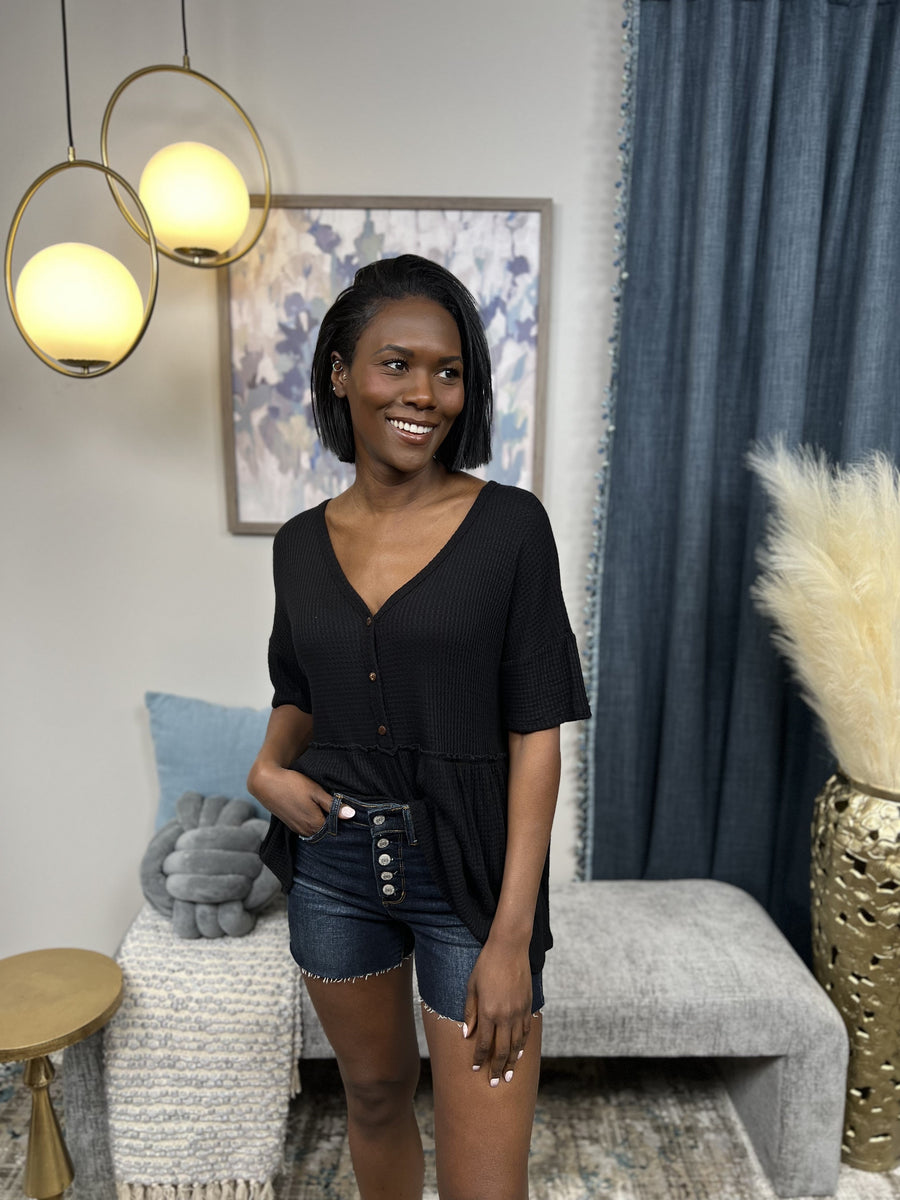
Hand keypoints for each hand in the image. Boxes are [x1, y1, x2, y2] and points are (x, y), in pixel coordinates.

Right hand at [247, 761, 353, 836]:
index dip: (343, 822)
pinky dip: (314, 823)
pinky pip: (308, 829)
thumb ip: (332, 805)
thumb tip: (351, 815)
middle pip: (326, 833)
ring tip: (329, 811)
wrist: (266, 783)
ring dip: (324, 824)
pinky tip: (316, 812)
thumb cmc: (292, 784)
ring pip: (317, 831)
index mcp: (315, 824)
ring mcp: (297, 829)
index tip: (349, 814)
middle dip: (335, 824)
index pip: (336, 830)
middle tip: (342, 811)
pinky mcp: (291, 825)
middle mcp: (306, 831)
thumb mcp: (315, 791)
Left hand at [462, 938, 532, 1086]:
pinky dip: (523, 1045)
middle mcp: (505, 1015)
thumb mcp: (471, 986)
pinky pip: (526, 1031)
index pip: (482, 1043)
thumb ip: (470, 1012)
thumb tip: (467, 1034)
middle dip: (497, 1068)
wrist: (510, 948)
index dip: (479, 1059)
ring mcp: (519, 1011)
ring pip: (516, 1044)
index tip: (476, 1070)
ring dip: (512, 1061)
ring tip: (509, 1075)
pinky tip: (520, 1053)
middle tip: (495, 1083)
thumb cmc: (486, 964)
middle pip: (502, 1050)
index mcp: (488, 1011)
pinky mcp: (528, 1006)